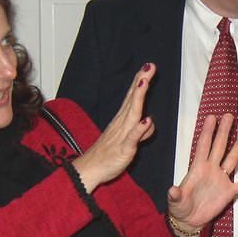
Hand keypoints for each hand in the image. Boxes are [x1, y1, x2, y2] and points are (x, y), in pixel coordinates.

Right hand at [72, 64, 155, 192]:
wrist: (89, 170)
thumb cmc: (108, 155)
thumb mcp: (128, 142)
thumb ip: (140, 132)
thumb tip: (149, 123)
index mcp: (122, 121)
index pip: (132, 97)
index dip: (140, 82)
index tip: (147, 66)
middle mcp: (121, 124)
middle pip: (132, 100)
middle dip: (140, 82)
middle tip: (148, 66)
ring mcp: (122, 136)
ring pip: (132, 114)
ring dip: (138, 98)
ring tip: (144, 83)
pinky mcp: (123, 150)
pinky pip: (132, 138)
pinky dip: (139, 129)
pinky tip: (147, 120)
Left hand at [166, 113, 237, 236]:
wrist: (189, 219)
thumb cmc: (180, 207)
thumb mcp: (175, 201)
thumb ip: (175, 195)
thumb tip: (173, 190)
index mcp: (197, 168)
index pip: (203, 146)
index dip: (207, 132)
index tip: (212, 117)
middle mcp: (211, 170)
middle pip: (219, 147)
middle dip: (224, 131)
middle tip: (229, 116)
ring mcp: (221, 180)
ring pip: (232, 160)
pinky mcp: (228, 193)